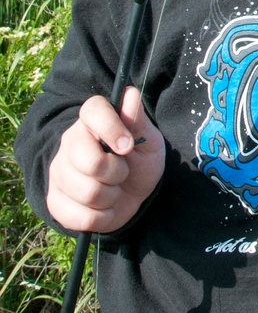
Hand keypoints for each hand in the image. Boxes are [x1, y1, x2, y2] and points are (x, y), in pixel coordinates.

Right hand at [46, 87, 165, 232]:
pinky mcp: (54, 202)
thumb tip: (129, 95)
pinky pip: (82, 217)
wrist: (132, 196)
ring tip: (113, 189)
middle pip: (90, 162)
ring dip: (112, 197)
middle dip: (117, 173)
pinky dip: (102, 217)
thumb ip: (138, 120)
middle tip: (122, 172)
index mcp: (91, 121)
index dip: (112, 127)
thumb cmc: (138, 161)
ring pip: (88, 192)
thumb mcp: (147, 141)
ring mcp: (58, 173)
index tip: (128, 145)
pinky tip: (104, 207)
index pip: (92, 110)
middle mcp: (69, 143)